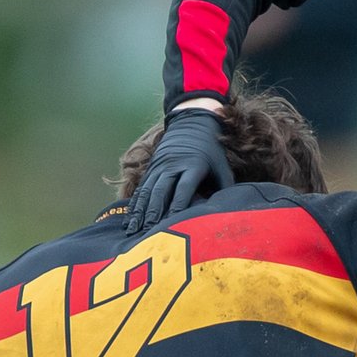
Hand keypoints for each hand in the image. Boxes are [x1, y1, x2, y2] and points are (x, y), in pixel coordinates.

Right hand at [129, 105, 232, 231]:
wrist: (192, 123)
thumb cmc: (212, 152)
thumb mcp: (222, 166)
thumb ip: (224, 187)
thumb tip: (226, 211)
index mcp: (194, 165)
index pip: (184, 188)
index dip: (178, 205)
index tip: (172, 222)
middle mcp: (173, 165)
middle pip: (161, 190)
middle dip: (154, 212)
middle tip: (148, 232)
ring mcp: (160, 166)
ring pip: (147, 190)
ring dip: (140, 212)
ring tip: (134, 230)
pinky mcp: (151, 168)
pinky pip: (141, 188)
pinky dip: (135, 204)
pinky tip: (130, 219)